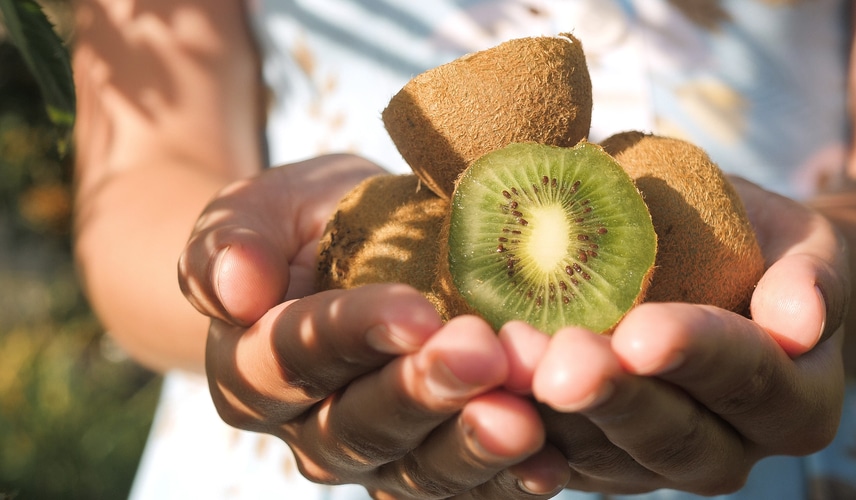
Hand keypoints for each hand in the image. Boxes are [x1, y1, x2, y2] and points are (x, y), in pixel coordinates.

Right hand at [178, 155, 568, 498]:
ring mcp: (372, 455)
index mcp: (250, 366)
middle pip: (358, 425)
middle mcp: (306, 426)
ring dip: (470, 447)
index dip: (354, 334)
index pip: (294, 356)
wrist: (355, 255)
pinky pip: (464, 486)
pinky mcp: (429, 463)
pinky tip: (548, 462)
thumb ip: (231, 240)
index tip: (415, 311)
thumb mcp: (261, 207)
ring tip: (523, 422)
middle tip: (482, 357)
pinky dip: (506, 480)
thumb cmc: (306, 224)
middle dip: (422, 393)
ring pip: (415, 469)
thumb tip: (233, 287)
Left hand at [516, 178, 848, 494]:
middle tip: (562, 363)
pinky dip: (521, 432)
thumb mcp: (802, 242)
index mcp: (796, 402)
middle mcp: (731, 449)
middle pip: (675, 438)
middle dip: (616, 399)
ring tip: (510, 366)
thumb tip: (803, 320)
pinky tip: (482, 397)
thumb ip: (813, 276)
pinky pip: (559, 457)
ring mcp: (658, 465)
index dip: (697, 356)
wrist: (715, 274)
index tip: (642, 332)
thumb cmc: (758, 245)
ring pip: (606, 456)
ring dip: (555, 418)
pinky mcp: (600, 462)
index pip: (749, 378)